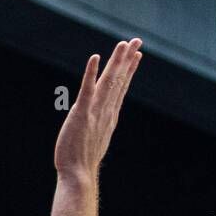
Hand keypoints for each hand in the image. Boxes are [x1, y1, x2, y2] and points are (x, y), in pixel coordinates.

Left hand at [54, 39, 142, 182]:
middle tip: (137, 40)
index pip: (121, 88)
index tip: (137, 55)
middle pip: (119, 80)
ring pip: (108, 81)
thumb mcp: (96, 139)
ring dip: (116, 61)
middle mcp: (105, 111)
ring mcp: (95, 112)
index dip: (129, 70)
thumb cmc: (83, 161)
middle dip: (127, 59)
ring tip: (123, 44)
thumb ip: (100, 126)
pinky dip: (91, 73)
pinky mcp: (81, 113)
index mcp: (109, 115)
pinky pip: (87, 90)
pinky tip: (95, 58)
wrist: (78, 175)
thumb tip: (103, 122)